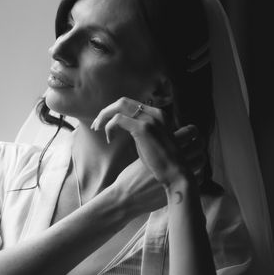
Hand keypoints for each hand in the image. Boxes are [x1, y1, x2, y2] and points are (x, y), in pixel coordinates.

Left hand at [91, 97, 205, 187]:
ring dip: (105, 117)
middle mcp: (154, 113)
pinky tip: (110, 139)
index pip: (131, 104)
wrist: (176, 173)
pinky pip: (118, 120)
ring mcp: (149, 119)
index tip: (106, 123)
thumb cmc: (163, 162)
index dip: (115, 111)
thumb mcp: (152, 141)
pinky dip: (110, 127)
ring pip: (119, 107)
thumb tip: (127, 129)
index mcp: (158, 114)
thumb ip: (142, 131)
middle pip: (123, 101)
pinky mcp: (143, 128)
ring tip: (98, 129)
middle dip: (107, 111)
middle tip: (97, 125)